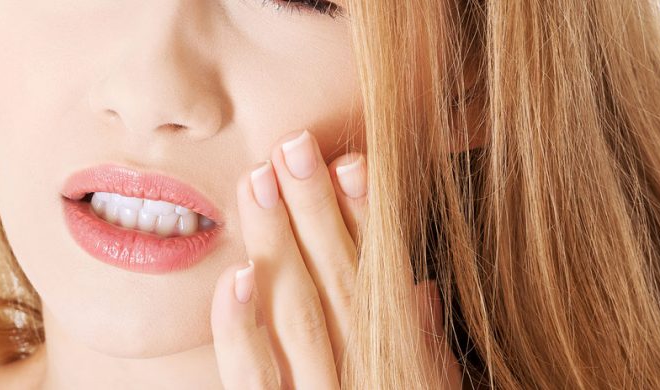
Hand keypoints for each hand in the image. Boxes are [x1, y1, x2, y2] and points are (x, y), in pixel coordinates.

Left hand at [209, 130, 460, 388]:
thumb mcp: (422, 388)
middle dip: (317, 210)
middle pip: (340, 284)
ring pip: (298, 313)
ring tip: (259, 180)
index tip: (350, 161)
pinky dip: (241, 326)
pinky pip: (252, 376)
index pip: (382, 279)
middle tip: (292, 146)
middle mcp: (364, 377)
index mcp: (397, 361)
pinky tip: (237, 273)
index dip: (367, 220)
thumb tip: (422, 291)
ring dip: (278, 241)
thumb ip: (421, 349)